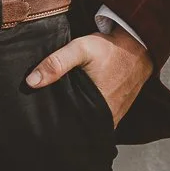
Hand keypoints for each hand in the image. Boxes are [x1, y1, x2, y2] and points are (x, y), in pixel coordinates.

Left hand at [26, 26, 153, 126]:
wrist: (138, 46)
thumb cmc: (109, 49)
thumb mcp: (80, 49)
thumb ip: (56, 63)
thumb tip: (31, 82)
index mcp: (98, 108)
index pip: (70, 124)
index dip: (54, 121)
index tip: (39, 116)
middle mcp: (107, 116)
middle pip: (78, 122)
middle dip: (62, 117)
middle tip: (44, 110)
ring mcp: (114, 114)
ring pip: (88, 118)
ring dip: (75, 112)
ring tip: (58, 104)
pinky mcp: (117, 108)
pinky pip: (98, 113)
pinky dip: (86, 108)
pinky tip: (75, 99)